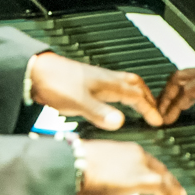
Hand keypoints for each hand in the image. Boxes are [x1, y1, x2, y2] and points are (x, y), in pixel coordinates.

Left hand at [29, 52, 161, 129]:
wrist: (36, 72)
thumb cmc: (55, 82)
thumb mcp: (79, 101)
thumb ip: (100, 112)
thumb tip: (119, 122)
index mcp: (108, 83)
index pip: (137, 95)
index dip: (150, 108)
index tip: (158, 120)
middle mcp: (105, 80)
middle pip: (135, 85)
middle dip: (148, 98)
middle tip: (155, 110)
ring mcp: (96, 82)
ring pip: (124, 84)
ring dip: (136, 94)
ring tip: (141, 106)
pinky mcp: (86, 86)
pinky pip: (112, 89)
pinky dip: (120, 96)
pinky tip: (112, 104)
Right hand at [79, 140, 194, 194]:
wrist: (70, 164)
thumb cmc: (73, 167)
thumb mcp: (94, 170)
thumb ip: (107, 177)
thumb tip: (107, 186)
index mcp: (124, 150)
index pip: (148, 163)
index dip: (157, 177)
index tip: (160, 189)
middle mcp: (136, 153)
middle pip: (161, 171)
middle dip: (172, 187)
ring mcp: (141, 164)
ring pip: (167, 180)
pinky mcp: (143, 177)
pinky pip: (167, 189)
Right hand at [156, 41, 194, 123]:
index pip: (190, 88)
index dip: (177, 103)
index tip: (169, 117)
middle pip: (178, 79)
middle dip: (166, 98)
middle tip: (158, 115)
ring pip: (178, 76)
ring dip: (168, 92)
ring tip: (162, 108)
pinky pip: (184, 76)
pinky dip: (175, 88)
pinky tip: (174, 100)